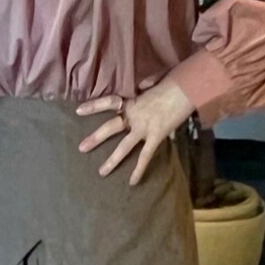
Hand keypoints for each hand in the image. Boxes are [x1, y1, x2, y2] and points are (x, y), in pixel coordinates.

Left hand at [76, 77, 194, 185]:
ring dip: (112, 160)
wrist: (186, 88)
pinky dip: (139, 170)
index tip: (78, 110)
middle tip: (81, 148)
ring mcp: (144, 128)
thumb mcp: (153, 82)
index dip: (93, 106)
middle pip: (110, 127)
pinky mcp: (156, 137)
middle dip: (95, 138)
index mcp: (132, 101)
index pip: (108, 102)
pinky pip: (145, 156)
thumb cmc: (172, 83)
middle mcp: (134, 115)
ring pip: (124, 147)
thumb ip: (145, 87)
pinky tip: (132, 182)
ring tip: (101, 172)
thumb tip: (142, 86)